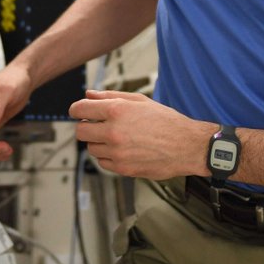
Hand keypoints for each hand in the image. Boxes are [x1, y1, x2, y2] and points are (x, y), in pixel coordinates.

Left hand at [69, 90, 210, 178]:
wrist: (186, 146)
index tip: (79, 112)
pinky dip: (107, 156)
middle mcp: (114, 132)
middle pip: (80, 132)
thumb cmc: (165, 120)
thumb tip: (88, 95)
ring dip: (98, 142)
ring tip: (115, 137)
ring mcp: (117, 153)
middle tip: (97, 125)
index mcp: (116, 111)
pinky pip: (103, 162)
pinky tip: (122, 149)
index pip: (80, 110)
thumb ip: (110, 96)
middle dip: (86, 127)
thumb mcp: (139, 101)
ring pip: (91, 148)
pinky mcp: (123, 169)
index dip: (76, 110)